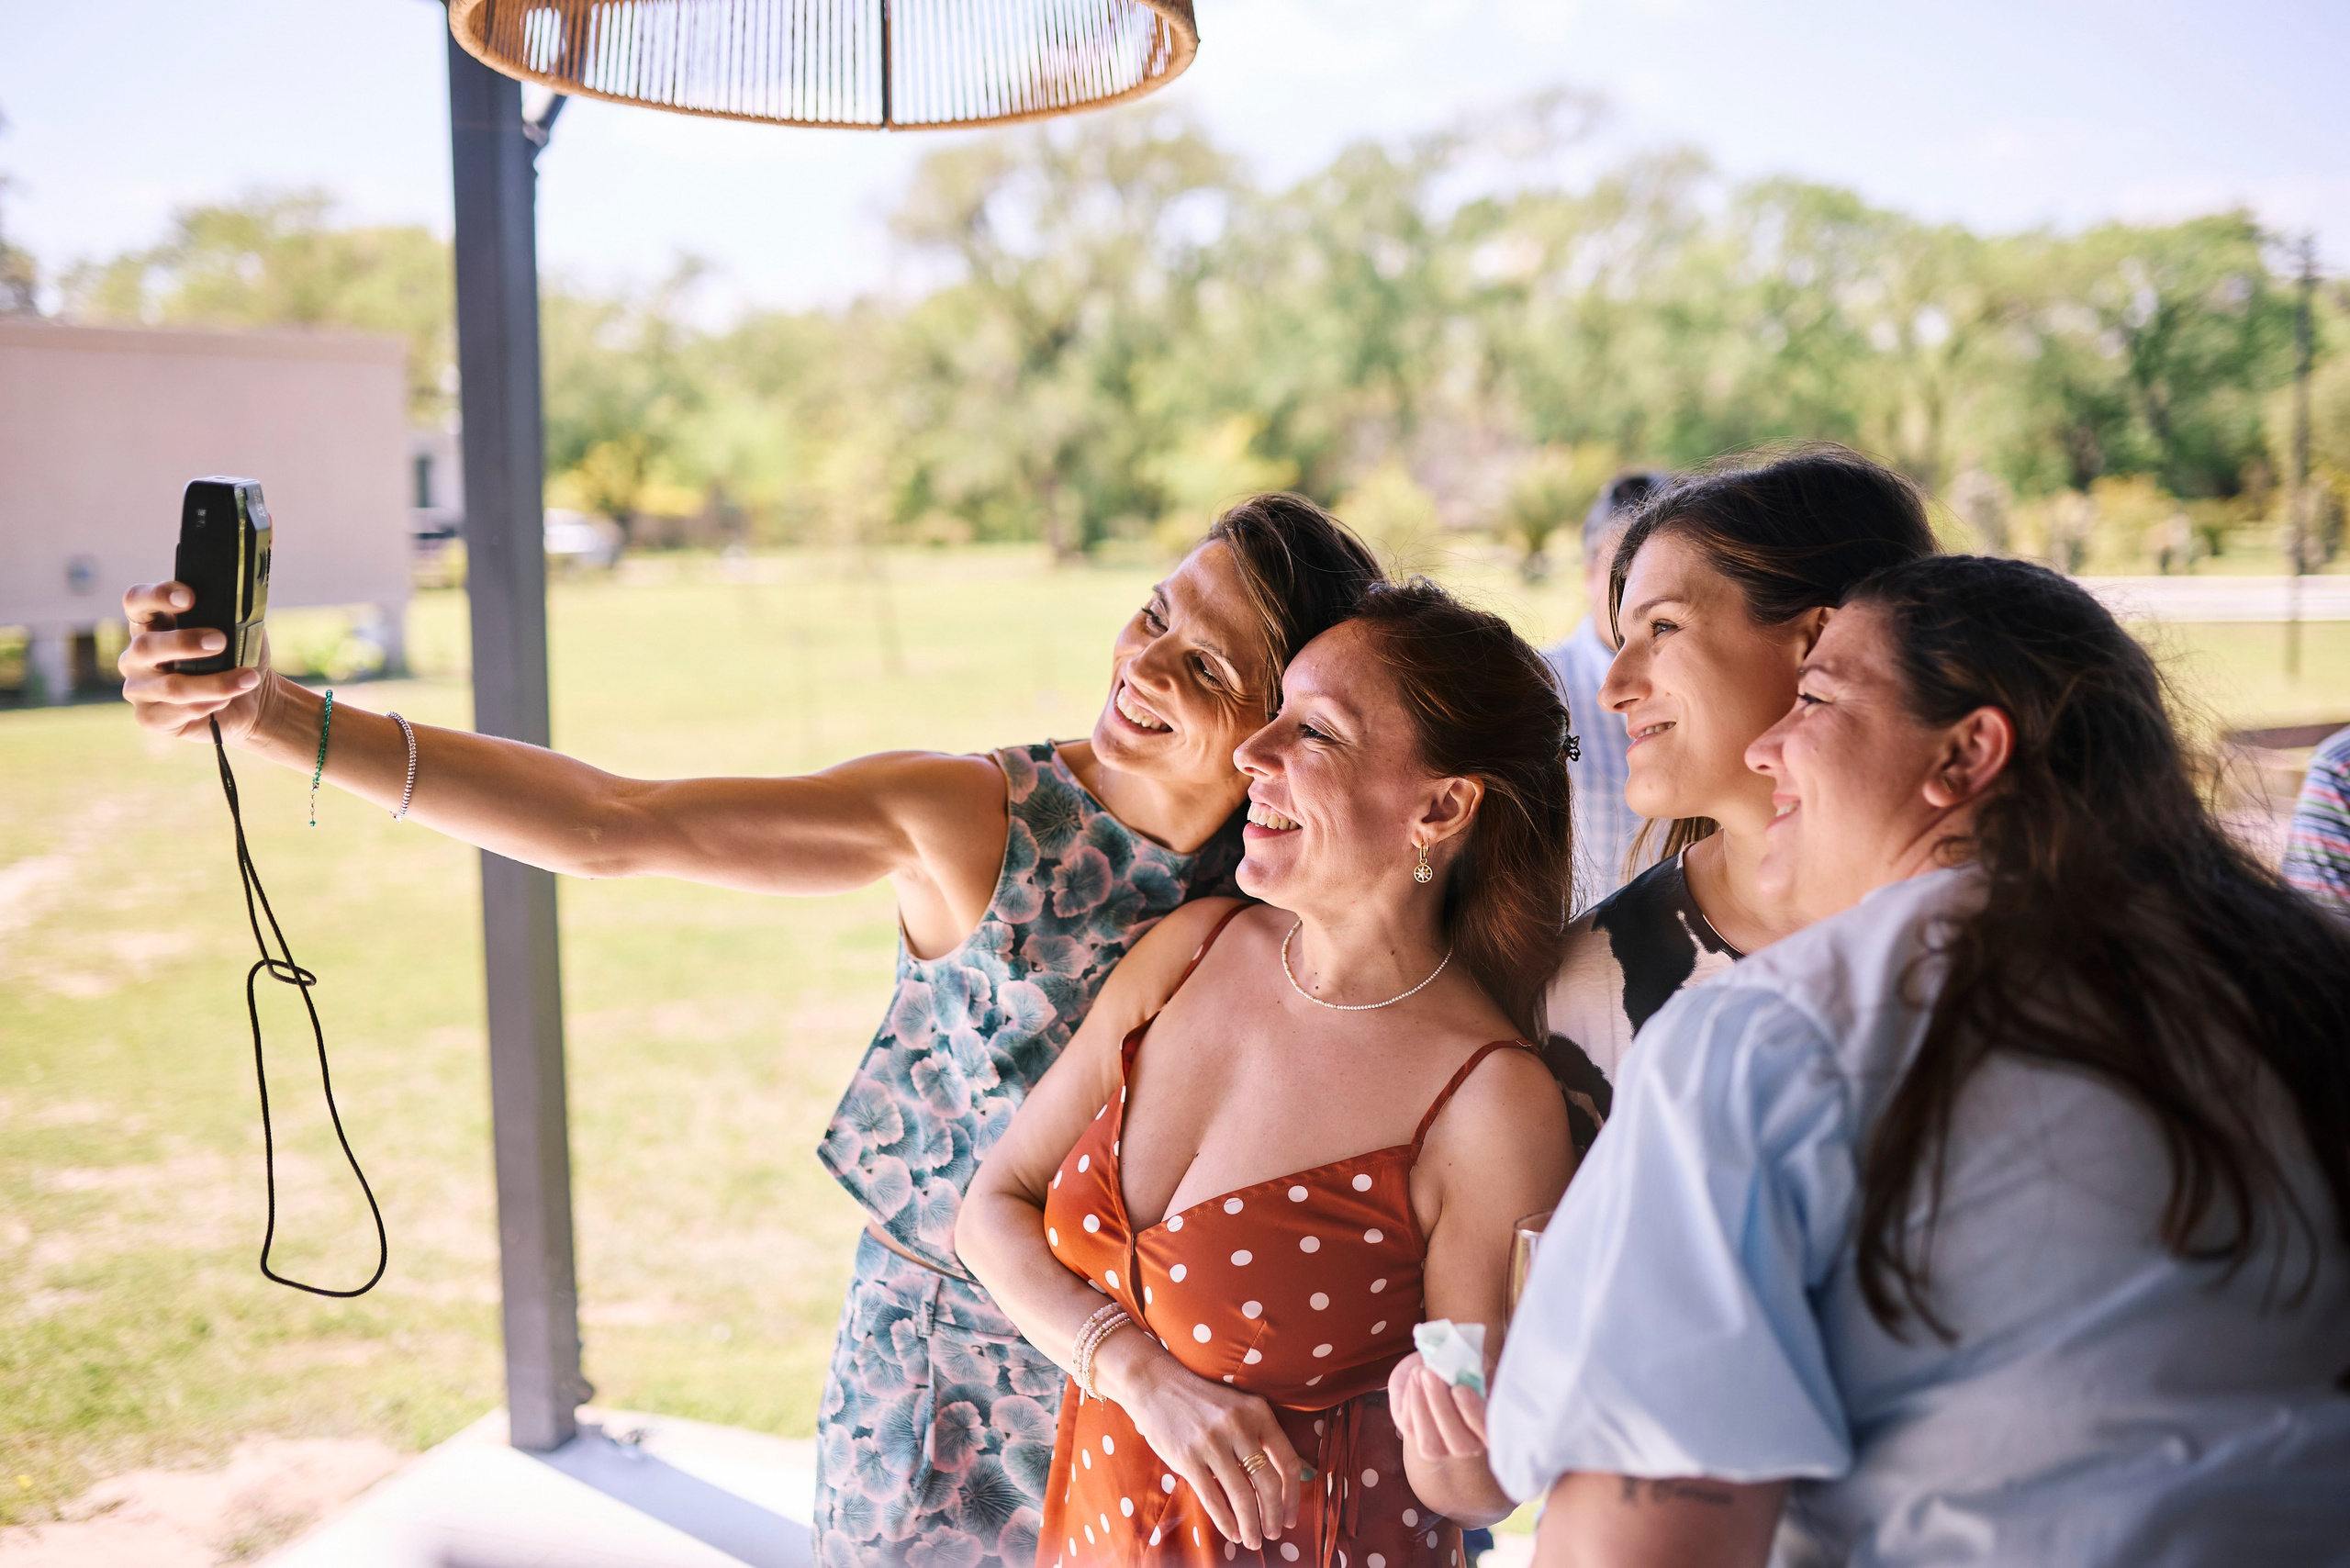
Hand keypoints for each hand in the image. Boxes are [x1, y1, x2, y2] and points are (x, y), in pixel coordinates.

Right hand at [119, 580, 276, 744]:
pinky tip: (228, 700)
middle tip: (221, 641)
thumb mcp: (237, 632)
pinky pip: (177, 711)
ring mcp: (138, 688)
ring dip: (214, 683)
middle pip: (145, 645)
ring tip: (247, 678)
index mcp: (151, 624)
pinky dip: (210, 704)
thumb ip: (227, 617)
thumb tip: (233, 611)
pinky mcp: (149, 717)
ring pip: (170, 686)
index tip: (189, 597)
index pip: (137, 601)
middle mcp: (136, 655)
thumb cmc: (236, 658)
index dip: (157, 596)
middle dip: (185, 643)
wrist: (251, 700)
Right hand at [1095, 1330, 1303, 1551]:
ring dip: (1251, 1524)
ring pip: (1242, 1495)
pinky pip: (1213, 1498)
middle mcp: (1238, 1425)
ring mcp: (1211, 1442)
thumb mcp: (1239, 1406)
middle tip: (1274, 1533)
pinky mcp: (1187, 1457)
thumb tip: (1300, 1471)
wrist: (1154, 1383)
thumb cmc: (1202, 1400)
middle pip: (1268, 1482)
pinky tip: (1232, 1532)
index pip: (1287, 1461)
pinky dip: (1226, 1521)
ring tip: (1254, 1539)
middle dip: (1274, 1515)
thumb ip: (1264, 1435)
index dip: (1293, 1495)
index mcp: (1257, 1411)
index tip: (1291, 1516)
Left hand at [1388, 1352, 1488, 1465]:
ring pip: (1430, 1443)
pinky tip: (1412, 1378)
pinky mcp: (1413, 1435)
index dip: (1473, 1412)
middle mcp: (1468, 1444)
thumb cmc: (1458, 1367)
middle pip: (1459, 1443)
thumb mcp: (1473, 1362)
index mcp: (1488, 1426)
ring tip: (1418, 1372)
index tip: (1459, 1389)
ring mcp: (1440, 1447)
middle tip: (1431, 1374)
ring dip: (1421, 1405)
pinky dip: (1409, 1399)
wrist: (1427, 1368)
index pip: (1486, 1430)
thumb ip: (1478, 1366)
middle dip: (1442, 1407)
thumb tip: (1474, 1364)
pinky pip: (1410, 1425)